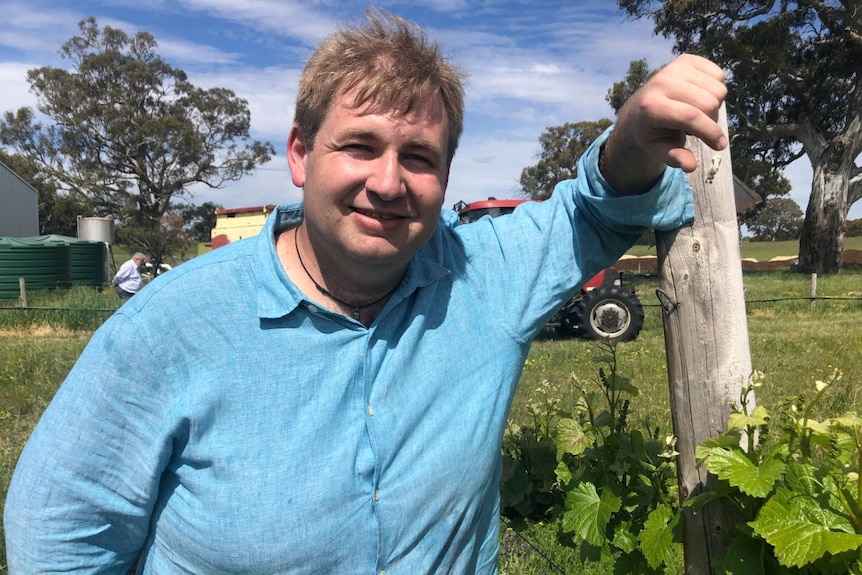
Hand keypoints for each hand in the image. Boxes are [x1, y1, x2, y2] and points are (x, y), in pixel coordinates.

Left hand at [603, 54, 727, 192]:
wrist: (641, 107)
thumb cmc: (652, 132)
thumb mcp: (658, 149)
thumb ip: (674, 157)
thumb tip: (690, 166)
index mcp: (651, 106)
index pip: (689, 117)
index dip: (709, 132)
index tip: (720, 146)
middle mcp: (662, 81)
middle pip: (709, 103)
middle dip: (711, 122)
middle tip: (697, 129)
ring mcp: (675, 67)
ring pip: (718, 89)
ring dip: (713, 106)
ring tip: (695, 112)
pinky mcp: (686, 59)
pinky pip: (719, 75)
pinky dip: (714, 89)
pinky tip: (698, 96)